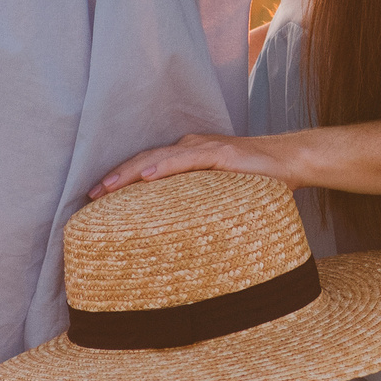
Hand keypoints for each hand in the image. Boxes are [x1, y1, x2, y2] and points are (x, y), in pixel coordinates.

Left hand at [90, 132, 303, 198]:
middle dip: (115, 177)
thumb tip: (177, 232)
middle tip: (90, 196)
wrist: (290, 162)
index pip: (146, 166)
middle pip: (143, 160)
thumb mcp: (220, 194)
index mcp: (187, 156)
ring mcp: (204, 148)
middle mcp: (190, 147)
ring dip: (129, 173)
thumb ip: (198, 203)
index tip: (96, 198)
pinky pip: (185, 161)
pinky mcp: (220, 154)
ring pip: (157, 158)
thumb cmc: (256, 181)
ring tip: (107, 187)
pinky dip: (163, 167)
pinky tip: (146, 176)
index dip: (120, 179)